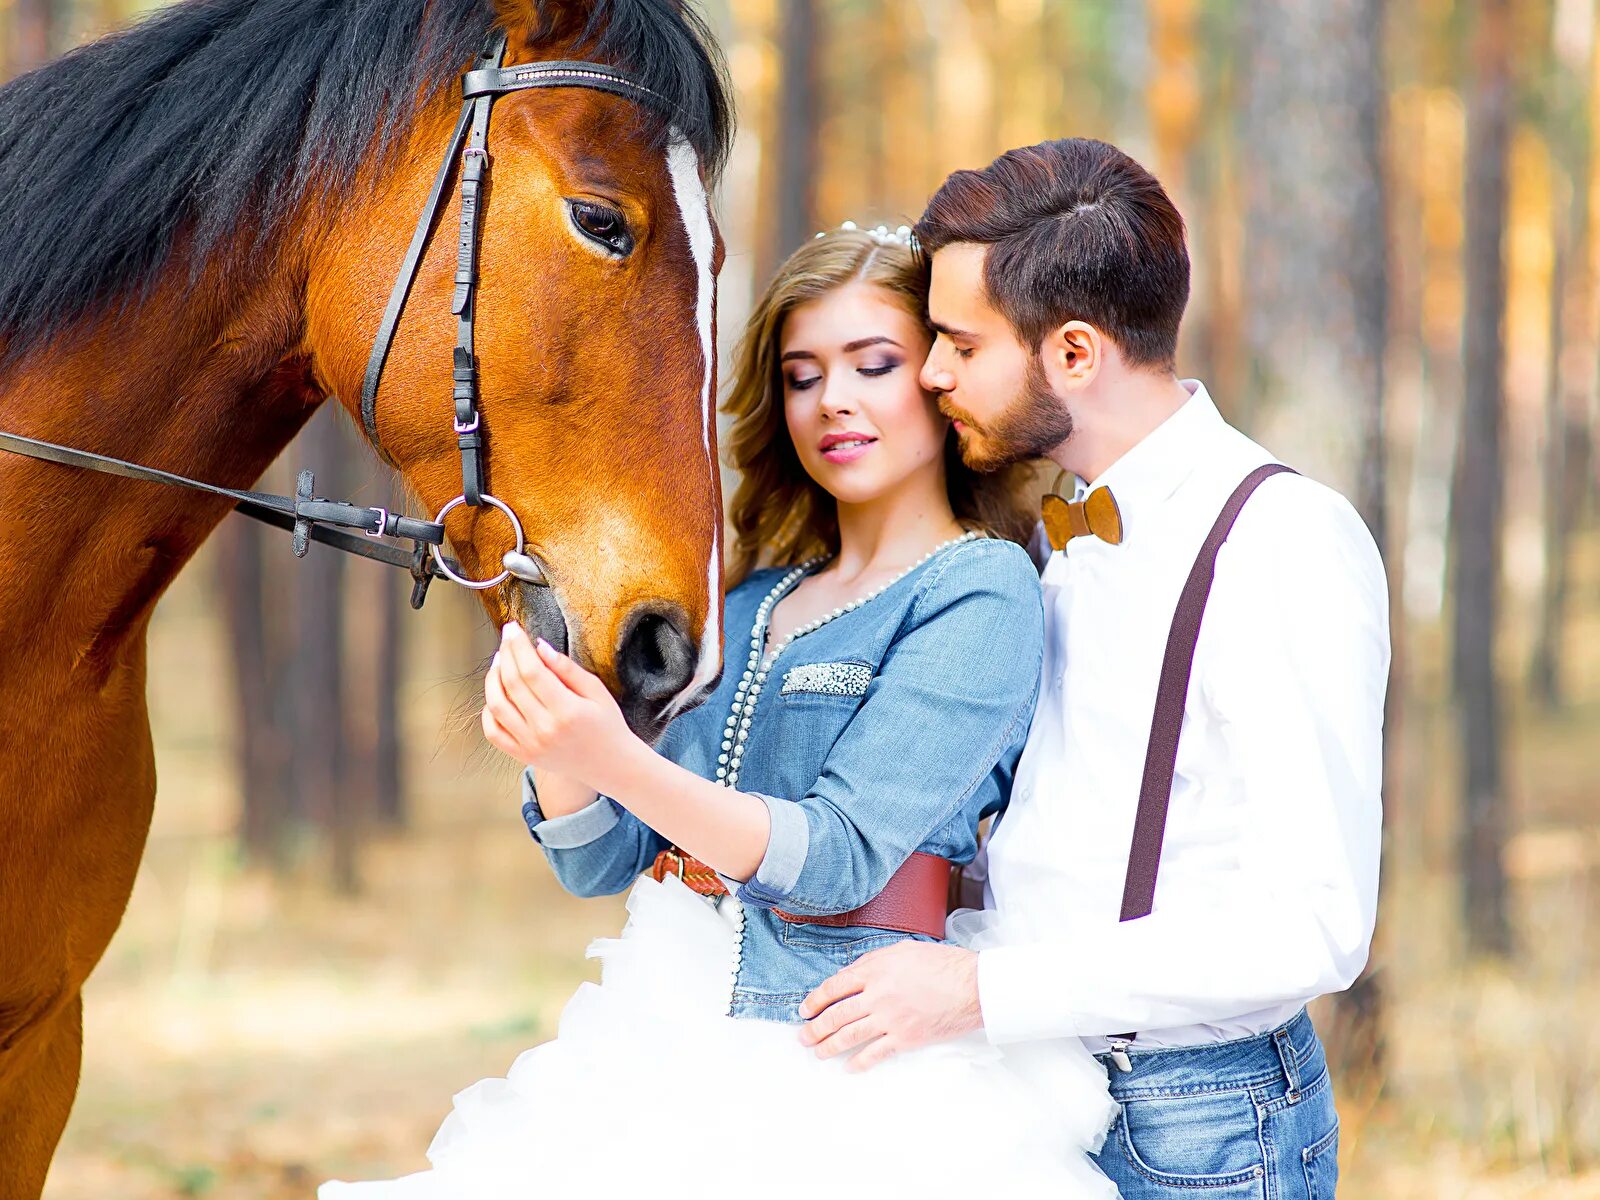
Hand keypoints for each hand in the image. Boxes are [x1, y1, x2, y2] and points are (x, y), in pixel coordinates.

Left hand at [481, 622, 639, 790]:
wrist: (610, 765)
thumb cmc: (607, 726)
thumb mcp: (597, 691)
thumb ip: (567, 669)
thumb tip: (540, 647)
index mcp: (567, 711)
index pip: (532, 671)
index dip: (518, 646)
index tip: (513, 629)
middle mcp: (544, 729)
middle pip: (512, 684)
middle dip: (505, 654)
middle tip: (506, 638)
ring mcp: (530, 745)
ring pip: (497, 705)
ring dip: (492, 678)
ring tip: (499, 661)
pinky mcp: (523, 755)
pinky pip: (493, 731)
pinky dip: (488, 710)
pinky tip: (496, 693)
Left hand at [797, 941, 981, 1070]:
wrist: (972, 986)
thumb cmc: (941, 964)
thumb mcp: (902, 950)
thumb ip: (873, 961)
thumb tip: (852, 973)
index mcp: (874, 970)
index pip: (834, 986)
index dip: (815, 1000)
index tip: (804, 1009)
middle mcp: (877, 995)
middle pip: (836, 1015)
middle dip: (815, 1028)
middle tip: (803, 1037)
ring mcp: (890, 1019)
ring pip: (849, 1037)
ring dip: (829, 1047)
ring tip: (818, 1052)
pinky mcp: (905, 1039)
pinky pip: (875, 1055)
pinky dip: (858, 1063)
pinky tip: (848, 1068)